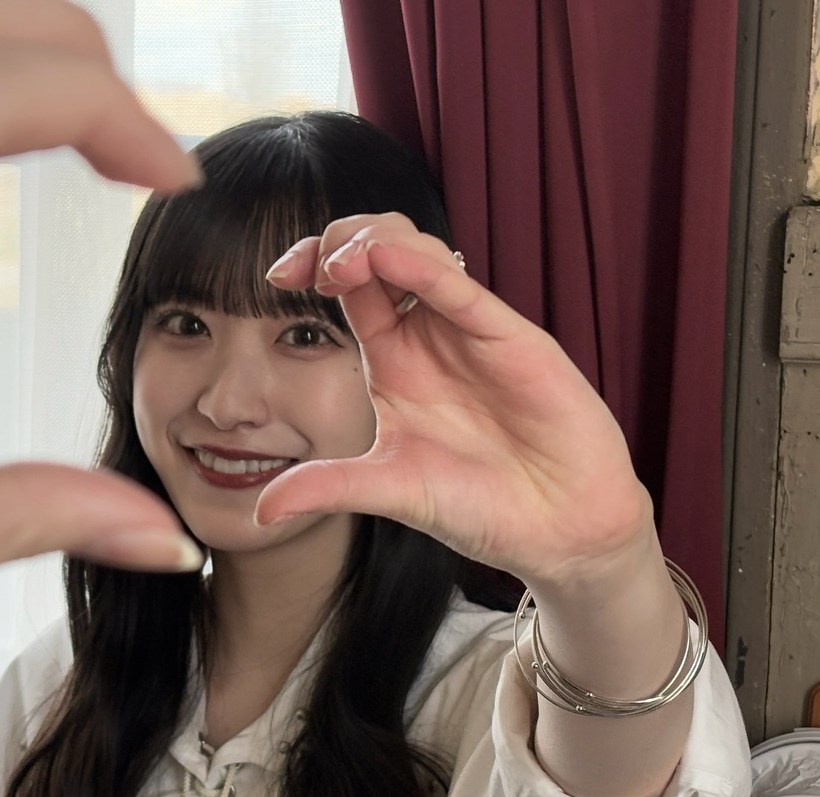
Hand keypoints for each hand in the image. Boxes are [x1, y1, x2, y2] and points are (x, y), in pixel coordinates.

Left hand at [257, 213, 653, 586]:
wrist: (558, 532)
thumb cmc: (481, 507)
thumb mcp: (390, 492)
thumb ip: (327, 488)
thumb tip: (261, 512)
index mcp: (392, 361)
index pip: (348, 288)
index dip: (312, 266)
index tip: (276, 278)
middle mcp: (427, 336)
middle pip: (378, 253)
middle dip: (336, 242)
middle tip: (305, 267)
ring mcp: (469, 332)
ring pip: (418, 254)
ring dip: (373, 242)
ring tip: (340, 264)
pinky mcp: (512, 339)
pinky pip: (461, 290)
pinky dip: (423, 267)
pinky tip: (388, 258)